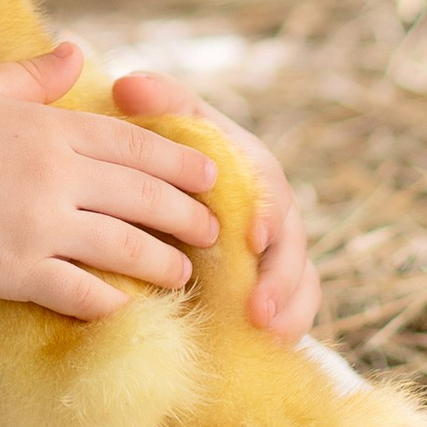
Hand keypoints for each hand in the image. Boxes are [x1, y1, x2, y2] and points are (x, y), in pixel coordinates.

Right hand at [0, 43, 218, 323]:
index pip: (132, 144)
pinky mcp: (17, 272)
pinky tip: (127, 305)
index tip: (210, 175)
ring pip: (125, 248)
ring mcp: (39, 226)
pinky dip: (111, 300)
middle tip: (213, 230)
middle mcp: (54, 175)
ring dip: (162, 263)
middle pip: (143, 197)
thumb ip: (35, 75)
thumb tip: (79, 51)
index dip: (179, 162)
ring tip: (184, 273)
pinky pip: (81, 292)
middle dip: (187, 216)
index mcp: (48, 127)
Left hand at [109, 68, 320, 341]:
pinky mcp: (275, 286)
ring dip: (285, 303)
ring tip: (262, 326)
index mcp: (249, 166)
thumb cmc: (168, 156)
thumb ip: (154, 104)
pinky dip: (289, 324)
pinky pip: (297, 307)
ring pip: (300, 276)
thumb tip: (126, 85)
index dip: (265, 208)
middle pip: (291, 238)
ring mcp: (278, 249)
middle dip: (279, 273)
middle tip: (258, 302)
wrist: (166, 203)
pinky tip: (269, 341)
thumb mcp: (165, 128)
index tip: (252, 236)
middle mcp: (272, 207)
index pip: (267, 181)